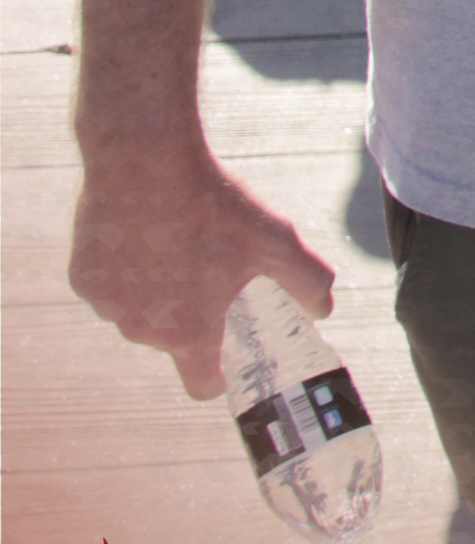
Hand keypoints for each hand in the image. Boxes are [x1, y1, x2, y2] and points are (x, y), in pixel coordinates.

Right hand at [70, 143, 336, 398]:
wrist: (145, 158)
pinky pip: (108, 285)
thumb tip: (323, 307)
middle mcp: (142, 330)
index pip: (202, 385)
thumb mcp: (276, 239)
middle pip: (171, 338)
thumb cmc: (212, 202)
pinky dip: (123, 268)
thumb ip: (308, 280)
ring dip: (152, 292)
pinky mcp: (83, 278)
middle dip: (187, 315)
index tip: (226, 351)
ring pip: (136, 311)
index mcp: (188, 332)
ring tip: (174, 243)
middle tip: (206, 270)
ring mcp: (107, 306)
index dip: (218, 374)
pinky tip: (140, 231)